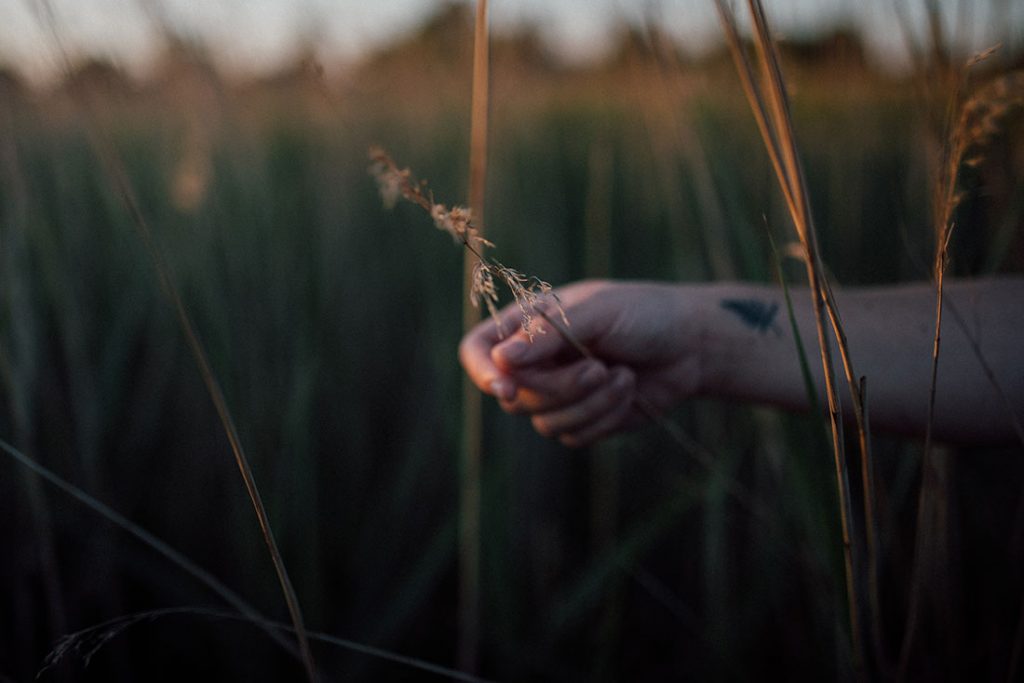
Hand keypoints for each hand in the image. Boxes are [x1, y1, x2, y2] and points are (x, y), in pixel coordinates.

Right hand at [459, 280, 704, 446]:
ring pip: (544, 422)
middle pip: (515, 396)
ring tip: (622, 375)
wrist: (692, 344)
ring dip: (588, 403)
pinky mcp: (581, 420)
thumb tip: (501, 360)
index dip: (481, 372)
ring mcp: (556, 393)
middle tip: (599, 368)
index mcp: (528, 324)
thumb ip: (547, 335)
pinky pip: (573, 436)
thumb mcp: (597, 313)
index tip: (506, 387)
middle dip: (560, 388)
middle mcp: (535, 361)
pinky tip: (629, 389)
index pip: (477, 350)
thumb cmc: (644, 314)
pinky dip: (604, 416)